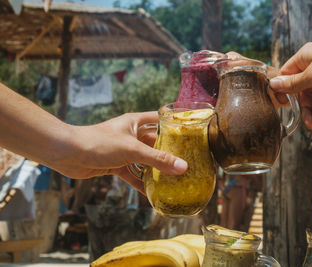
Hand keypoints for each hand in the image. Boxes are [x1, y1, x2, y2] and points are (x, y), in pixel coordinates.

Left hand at [52, 112, 187, 193]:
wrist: (67, 154)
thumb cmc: (99, 142)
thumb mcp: (132, 150)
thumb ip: (158, 159)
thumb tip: (183, 167)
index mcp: (135, 122)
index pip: (160, 120)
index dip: (174, 125)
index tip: (190, 134)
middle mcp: (131, 135)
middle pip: (155, 143)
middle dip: (169, 152)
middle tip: (187, 161)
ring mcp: (123, 150)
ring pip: (145, 160)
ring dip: (156, 169)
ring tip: (174, 179)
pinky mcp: (116, 164)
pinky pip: (133, 174)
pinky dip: (141, 183)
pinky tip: (152, 194)